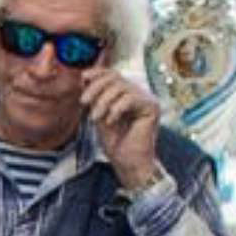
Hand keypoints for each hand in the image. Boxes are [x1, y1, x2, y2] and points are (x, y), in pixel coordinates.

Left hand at [80, 66, 165, 190]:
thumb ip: (95, 97)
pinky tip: (110, 121)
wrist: (127, 162)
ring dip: (103, 101)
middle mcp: (139, 93)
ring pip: (122, 87)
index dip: (98, 72)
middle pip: (116, 77)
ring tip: (95, 118)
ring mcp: (147, 99)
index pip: (113, 74)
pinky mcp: (152, 107)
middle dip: (96, 88)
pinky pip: (131, 98)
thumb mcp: (99, 115)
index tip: (83, 77)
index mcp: (127, 93)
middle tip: (83, 102)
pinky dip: (116, 109)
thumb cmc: (115, 142)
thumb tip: (84, 77)